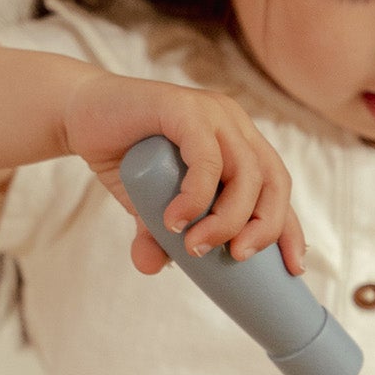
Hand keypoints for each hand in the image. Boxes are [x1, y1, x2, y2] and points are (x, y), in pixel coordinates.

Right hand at [62, 72, 304, 276]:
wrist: (81, 115)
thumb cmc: (127, 159)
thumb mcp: (152, 208)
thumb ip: (160, 237)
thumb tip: (151, 268)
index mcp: (243, 147)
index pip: (280, 191)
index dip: (292, 230)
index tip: (294, 269)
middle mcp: (235, 126)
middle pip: (274, 183)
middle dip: (264, 229)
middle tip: (236, 258)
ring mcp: (212, 113)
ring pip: (246, 174)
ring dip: (228, 220)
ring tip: (197, 247)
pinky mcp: (182, 106)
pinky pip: (206, 158)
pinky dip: (197, 197)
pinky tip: (176, 221)